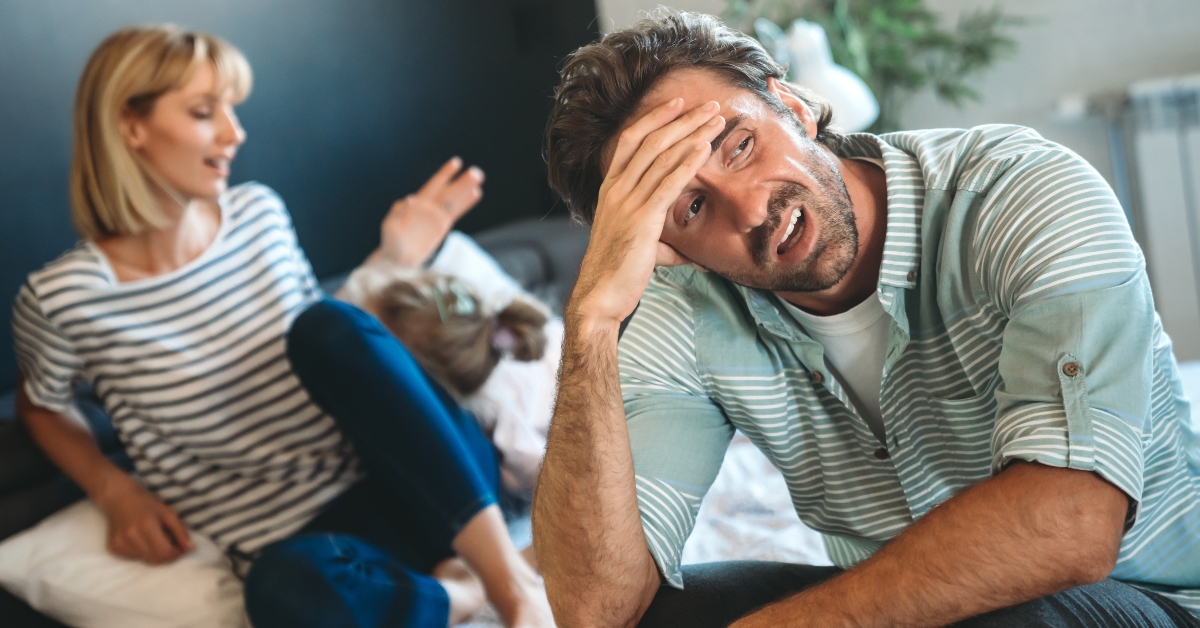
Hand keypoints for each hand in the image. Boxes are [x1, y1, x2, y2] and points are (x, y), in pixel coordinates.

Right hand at [95, 474, 193, 563]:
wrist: (119, 498)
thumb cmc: (147, 503)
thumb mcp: (168, 513)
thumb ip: (180, 532)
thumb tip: (191, 549)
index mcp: (146, 527)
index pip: (165, 553)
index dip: (177, 553)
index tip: (180, 546)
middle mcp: (131, 537)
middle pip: (156, 560)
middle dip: (167, 554)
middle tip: (169, 542)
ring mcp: (120, 544)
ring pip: (146, 560)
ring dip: (154, 553)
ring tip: (153, 537)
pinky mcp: (113, 548)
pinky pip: (134, 558)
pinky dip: (142, 552)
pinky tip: (141, 538)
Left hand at [372, 157, 484, 267]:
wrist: (397, 259)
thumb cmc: (390, 241)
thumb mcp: (390, 227)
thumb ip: (398, 213)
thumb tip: (409, 199)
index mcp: (415, 204)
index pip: (433, 186)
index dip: (444, 175)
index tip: (456, 163)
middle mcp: (428, 207)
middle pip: (447, 192)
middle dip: (461, 182)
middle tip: (476, 172)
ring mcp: (436, 216)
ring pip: (454, 200)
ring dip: (466, 189)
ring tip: (479, 178)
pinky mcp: (441, 226)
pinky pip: (456, 212)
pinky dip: (466, 203)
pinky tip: (476, 193)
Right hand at [568, 98, 724, 325]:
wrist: (599, 296)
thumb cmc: (617, 274)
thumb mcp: (639, 247)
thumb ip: (664, 243)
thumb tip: (695, 256)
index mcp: (610, 189)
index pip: (631, 140)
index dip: (655, 118)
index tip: (679, 104)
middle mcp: (616, 189)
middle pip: (650, 140)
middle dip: (683, 119)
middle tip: (709, 106)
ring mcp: (627, 202)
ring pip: (661, 156)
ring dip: (692, 134)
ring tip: (715, 120)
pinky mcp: (642, 219)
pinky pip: (667, 183)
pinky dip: (687, 162)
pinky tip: (704, 148)